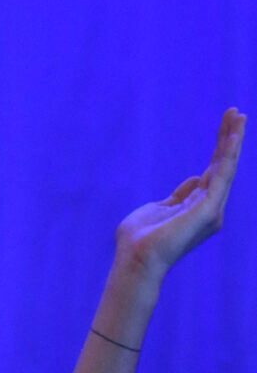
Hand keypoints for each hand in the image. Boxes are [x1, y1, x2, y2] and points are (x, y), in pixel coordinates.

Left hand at [115, 107, 244, 280]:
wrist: (135, 260)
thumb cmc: (139, 240)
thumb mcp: (159, 209)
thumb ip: (179, 196)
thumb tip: (196, 179)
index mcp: (197, 207)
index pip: (213, 171)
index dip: (219, 147)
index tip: (225, 123)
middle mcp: (209, 209)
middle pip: (222, 166)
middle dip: (229, 138)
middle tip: (236, 112)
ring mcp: (211, 209)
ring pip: (226, 167)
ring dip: (233, 140)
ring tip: (238, 115)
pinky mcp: (209, 209)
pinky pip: (222, 175)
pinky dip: (229, 154)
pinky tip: (233, 136)